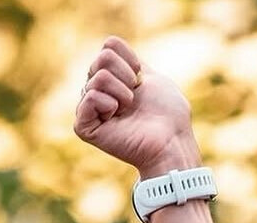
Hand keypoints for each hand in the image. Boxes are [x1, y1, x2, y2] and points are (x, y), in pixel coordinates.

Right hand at [73, 36, 197, 177]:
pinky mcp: (84, 126)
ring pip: (98, 76)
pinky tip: (117, 117)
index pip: (109, 46)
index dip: (130, 60)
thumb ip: (130, 61)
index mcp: (114, 78)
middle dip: (127, 76)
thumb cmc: (169, 115)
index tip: (142, 80)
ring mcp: (90, 108)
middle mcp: (99, 90)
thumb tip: (108, 47)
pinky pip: (90, 96)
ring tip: (129, 110)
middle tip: (136, 100)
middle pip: (102, 58)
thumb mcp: (153, 78)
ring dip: (123, 93)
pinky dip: (109, 103)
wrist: (172, 142)